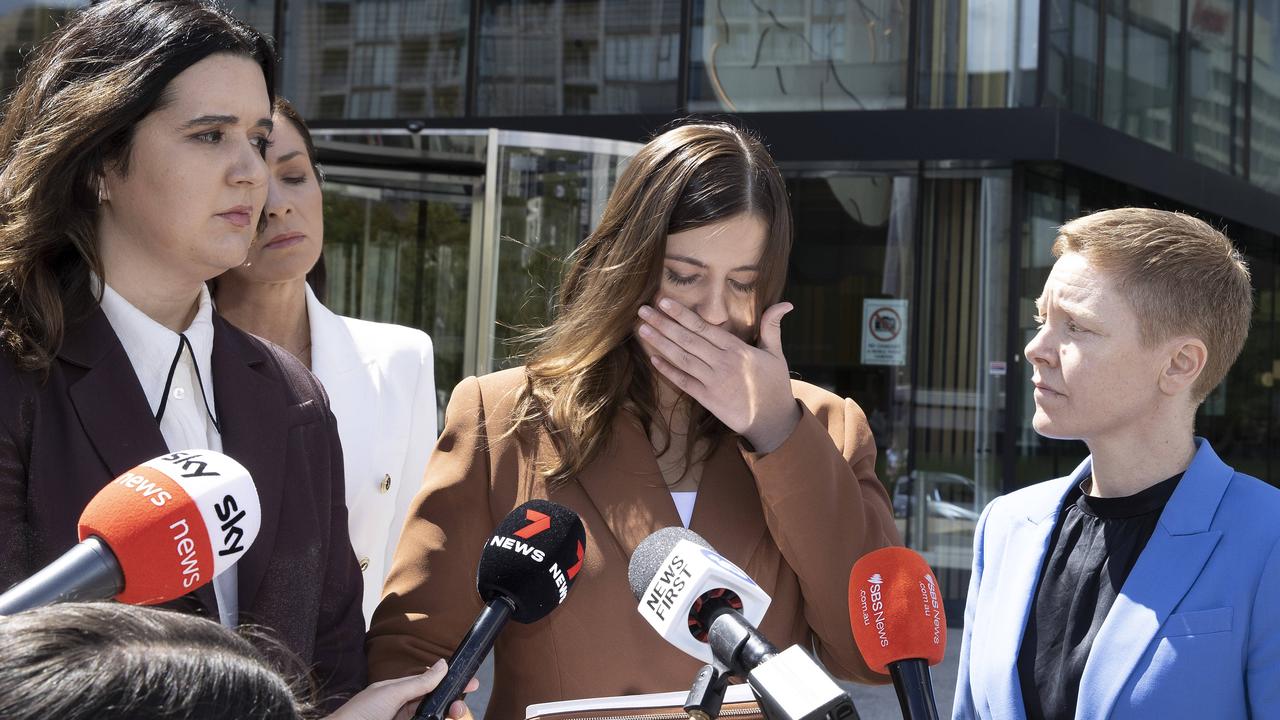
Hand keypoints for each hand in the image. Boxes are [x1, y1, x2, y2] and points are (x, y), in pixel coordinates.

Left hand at [326, 659, 480, 719]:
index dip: (452, 684)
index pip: (431, 685)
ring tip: (452, 716)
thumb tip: (443, 664)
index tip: (472, 684)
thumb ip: (418, 682)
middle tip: (459, 710)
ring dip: (446, 715)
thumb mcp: (390, 694)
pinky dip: (436, 719)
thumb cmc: (357, 716)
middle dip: (452, 705)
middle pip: (436, 705)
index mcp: (398, 693)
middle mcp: (403, 710)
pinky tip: (443, 718)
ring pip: (433, 717)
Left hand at [638, 298, 799, 452]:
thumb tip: (786, 303)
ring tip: (642, 329)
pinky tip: (653, 359)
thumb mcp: (777, 354)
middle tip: (642, 311)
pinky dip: (668, 371)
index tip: (664, 302)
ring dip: (660, 343)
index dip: (682, 314)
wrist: (773, 421)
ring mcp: (714, 382)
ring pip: (682, 359)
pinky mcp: (708, 399)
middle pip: (688, 340)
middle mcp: (723, 364)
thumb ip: (772, 327)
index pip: (705, 327)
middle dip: (664, 324)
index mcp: (738, 350)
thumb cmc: (774, 385)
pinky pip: (684, 382)